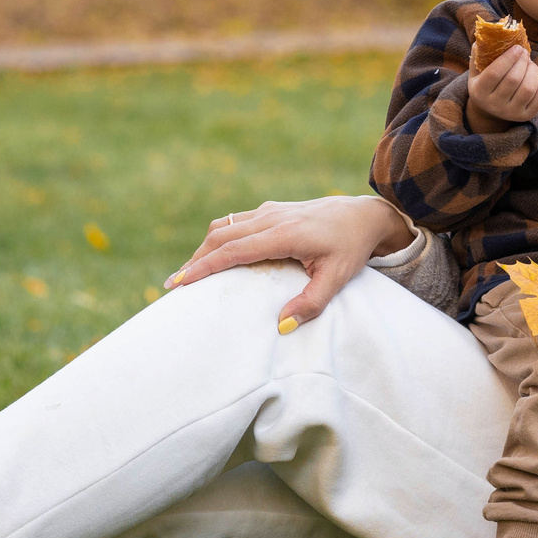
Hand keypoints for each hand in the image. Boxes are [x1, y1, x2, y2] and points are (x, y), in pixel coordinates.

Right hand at [164, 195, 415, 327]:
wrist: (364, 214)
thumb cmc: (351, 247)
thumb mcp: (338, 278)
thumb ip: (312, 303)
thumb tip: (282, 326)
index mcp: (284, 234)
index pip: (234, 250)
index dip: (204, 266)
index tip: (181, 282)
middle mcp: (271, 218)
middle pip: (220, 236)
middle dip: (195, 260)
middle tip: (173, 286)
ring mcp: (268, 212)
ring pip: (224, 227)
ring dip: (203, 249)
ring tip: (188, 274)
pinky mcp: (270, 211)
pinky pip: (234, 222)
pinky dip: (217, 239)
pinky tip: (212, 257)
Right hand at [464, 45, 537, 134]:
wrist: (491, 109)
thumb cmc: (485, 82)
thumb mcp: (477, 70)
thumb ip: (480, 52)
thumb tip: (488, 34)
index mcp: (480, 91)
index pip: (495, 73)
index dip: (508, 58)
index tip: (518, 47)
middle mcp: (495, 105)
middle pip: (513, 79)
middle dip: (523, 61)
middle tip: (525, 53)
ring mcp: (511, 113)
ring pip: (528, 88)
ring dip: (533, 71)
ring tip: (530, 64)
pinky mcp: (526, 116)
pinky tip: (536, 77)